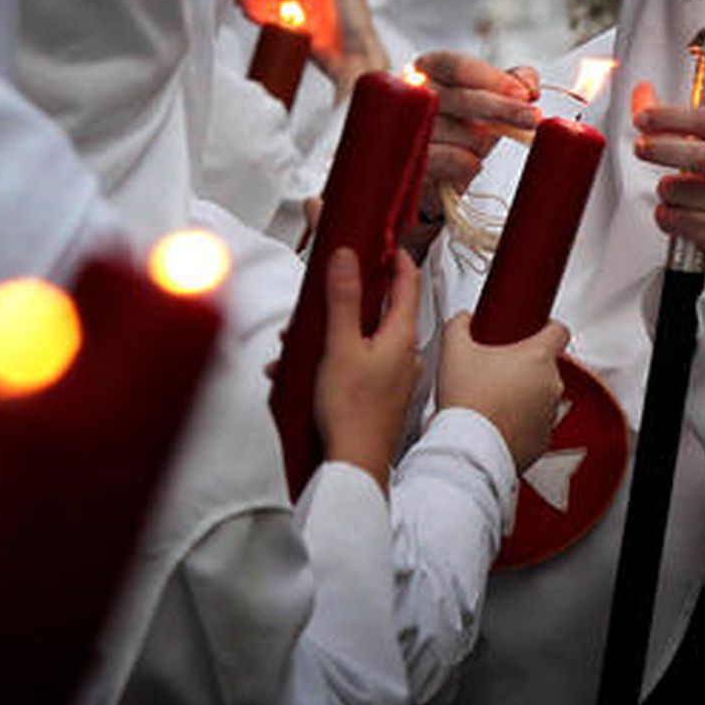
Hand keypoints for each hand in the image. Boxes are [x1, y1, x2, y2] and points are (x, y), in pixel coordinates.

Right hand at [237, 0, 387, 98]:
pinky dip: (265, 20)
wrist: (358, 60)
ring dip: (259, 4)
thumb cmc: (358, 28)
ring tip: (241, 1)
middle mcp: (318, 6)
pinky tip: (253, 15)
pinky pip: (280, 27)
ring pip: (279, 9)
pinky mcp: (304, 41)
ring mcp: (310, 23)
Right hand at [314, 247, 422, 486]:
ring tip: (299, 344)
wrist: (356, 464)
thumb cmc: (354, 413)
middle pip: (379, 307)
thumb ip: (344, 299)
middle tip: (323, 290)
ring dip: (331, 333)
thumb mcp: (341, 346)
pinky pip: (356, 362)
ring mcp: (393, 374)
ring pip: (362, 337)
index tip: (380, 239)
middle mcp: (403, 352)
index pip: (405, 281)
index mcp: (400, 335)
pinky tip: (304, 373)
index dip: (393, 255)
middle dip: (345, 298)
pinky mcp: (379, 393)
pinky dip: (330, 359)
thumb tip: (346, 257)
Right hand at [401, 52, 541, 256]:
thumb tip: (529, 85)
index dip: (494, 79)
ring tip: (475, 148)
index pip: (458, 66)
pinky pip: (451, 161)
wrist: (431, 172)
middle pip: (461, 98)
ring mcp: (406, 129)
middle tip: (532, 118)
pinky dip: (468, 164)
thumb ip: (511, 82)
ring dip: (480, 144)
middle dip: (503, 110)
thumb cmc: (460, 125)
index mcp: (428, 69)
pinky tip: (469, 164)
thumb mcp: (486, 98)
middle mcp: (412, 95)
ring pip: (462, 134)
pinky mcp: (410, 163)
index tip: (525, 94)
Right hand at [436, 315, 568, 471]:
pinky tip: (496, 421)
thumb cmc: (467, 402)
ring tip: (493, 398)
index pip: (560, 331)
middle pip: (546, 366)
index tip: (536, 330)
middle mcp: (551, 385)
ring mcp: (549, 414)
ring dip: (524, 394)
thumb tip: (463, 321)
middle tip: (497, 369)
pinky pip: (536, 424)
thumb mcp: (454, 351)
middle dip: (525, 365)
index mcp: (537, 357)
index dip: (548, 327)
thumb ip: (459, 325)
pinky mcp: (543, 440)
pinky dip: (522, 422)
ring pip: (542, 396)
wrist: (468, 449)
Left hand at [631, 81, 704, 265]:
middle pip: (694, 154)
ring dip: (667, 192)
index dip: (670, 116)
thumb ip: (679, 122)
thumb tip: (642, 93)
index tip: (643, 116)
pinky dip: (667, 217)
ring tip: (683, 195)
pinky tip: (683, 217)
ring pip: (676, 190)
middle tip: (641, 147)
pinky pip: (673, 219)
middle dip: (660, 148)